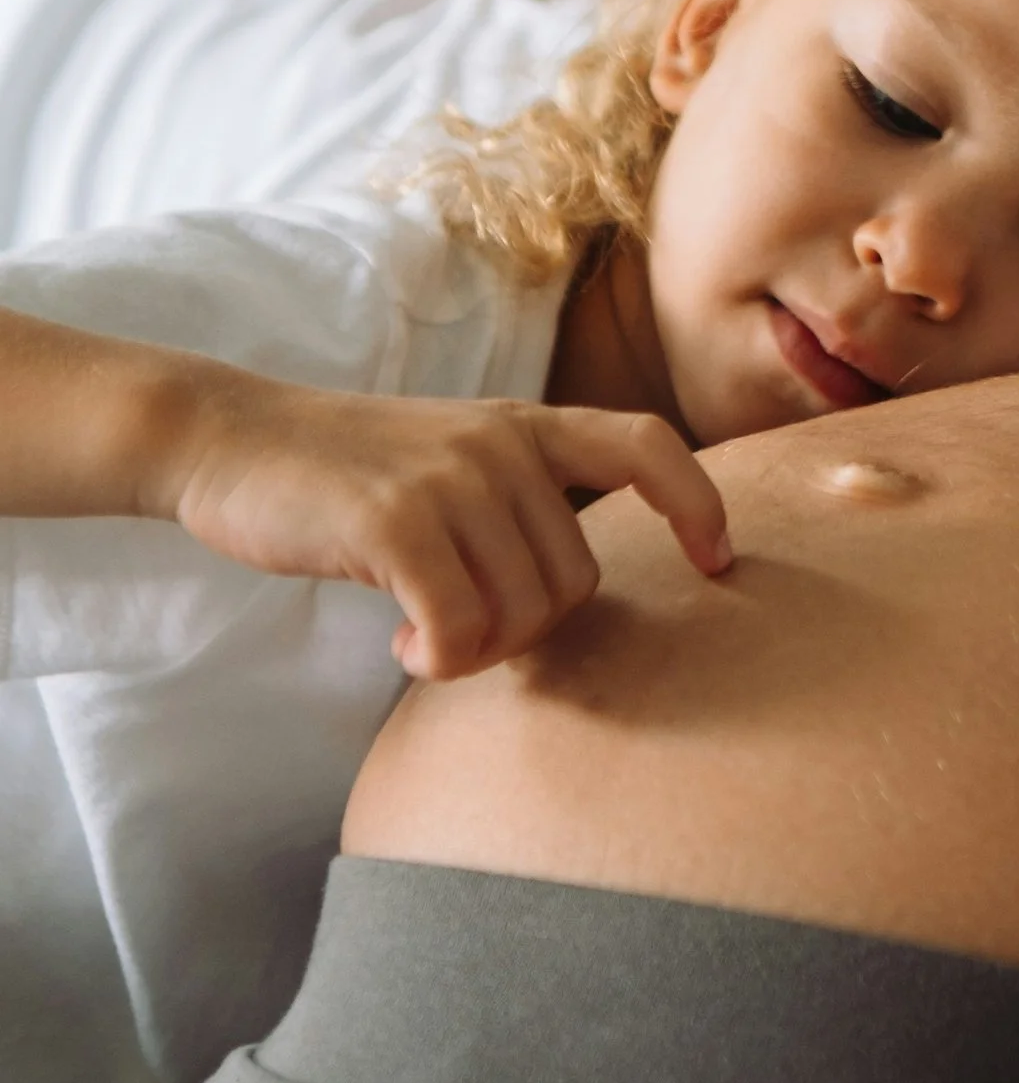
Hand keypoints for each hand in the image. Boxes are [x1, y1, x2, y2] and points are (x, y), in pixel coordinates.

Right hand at [163, 379, 732, 679]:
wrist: (235, 442)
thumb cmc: (346, 474)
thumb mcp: (451, 461)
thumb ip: (516, 504)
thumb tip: (570, 593)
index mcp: (525, 425)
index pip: (647, 444)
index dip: (697, 502)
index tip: (718, 560)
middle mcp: (502, 443)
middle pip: (577, 578)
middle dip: (528, 628)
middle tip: (462, 630)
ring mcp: (453, 478)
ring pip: (524, 612)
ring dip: (477, 649)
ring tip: (425, 634)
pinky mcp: (397, 522)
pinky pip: (462, 628)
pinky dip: (441, 657)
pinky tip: (406, 647)